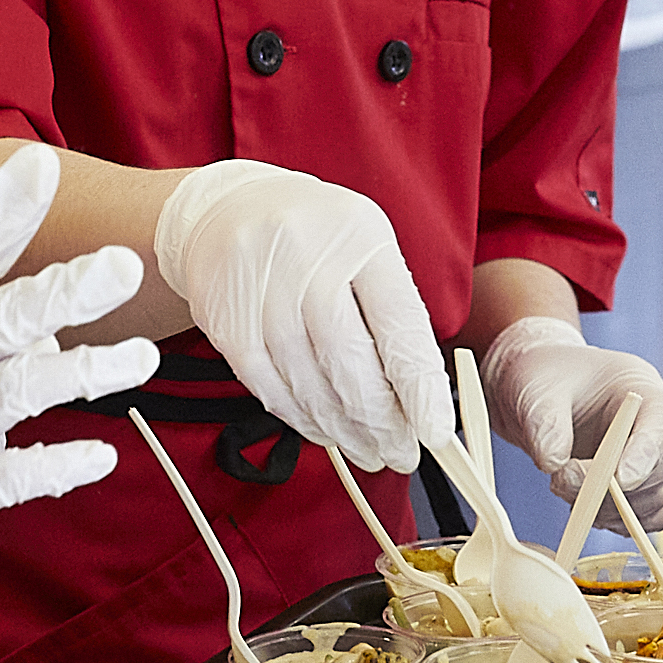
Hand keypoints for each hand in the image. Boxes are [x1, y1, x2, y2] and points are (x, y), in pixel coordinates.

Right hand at [152, 160, 453, 471]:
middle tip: (401, 453)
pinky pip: (269, 388)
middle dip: (382, 421)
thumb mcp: (367, 248)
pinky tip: (326, 432)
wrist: (229, 209)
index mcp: (361, 236)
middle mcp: (309, 258)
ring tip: (370, 452)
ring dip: (344, 430)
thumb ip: (393, 315)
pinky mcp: (228, 322)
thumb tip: (419, 402)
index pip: (398, 324)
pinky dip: (302, 419)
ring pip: (309, 383)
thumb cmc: (318, 239)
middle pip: (350, 362)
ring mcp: (262, 291)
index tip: (434, 431)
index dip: (419, 387)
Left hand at [481, 316, 662, 529]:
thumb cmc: (544, 379)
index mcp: (643, 392)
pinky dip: (614, 522)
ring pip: (652, 504)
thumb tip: (553, 464)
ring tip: (562, 484)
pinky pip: (644, 521)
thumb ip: (546, 423)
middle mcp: (656, 430)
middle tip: (560, 478)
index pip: (661, 426)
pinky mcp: (639, 491)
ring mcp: (651, 463)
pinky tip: (580, 504)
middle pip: (658, 472)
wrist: (539, 398)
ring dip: (607, 509)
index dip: (644, 456)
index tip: (618, 480)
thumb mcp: (537, 390)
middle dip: (609, 488)